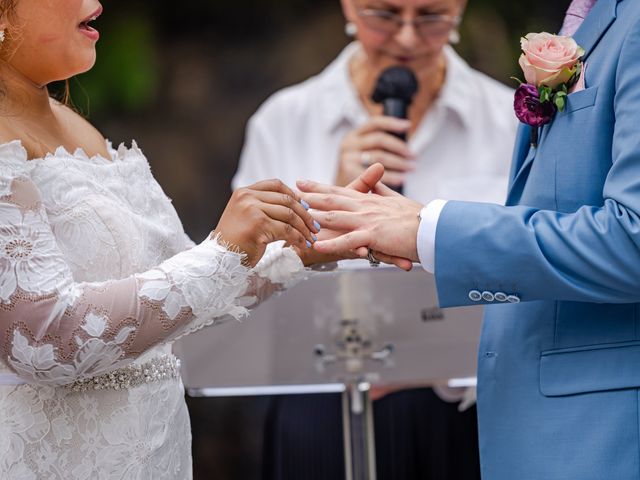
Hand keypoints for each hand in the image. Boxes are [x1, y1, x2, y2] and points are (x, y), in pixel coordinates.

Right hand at [215, 179, 318, 266]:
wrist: (219, 261)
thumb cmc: (235, 243)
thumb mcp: (246, 217)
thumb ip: (262, 207)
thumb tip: (292, 204)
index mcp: (244, 192)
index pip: (275, 184)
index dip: (294, 194)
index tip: (306, 207)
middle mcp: (247, 197)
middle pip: (286, 199)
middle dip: (304, 214)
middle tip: (315, 227)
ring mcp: (252, 209)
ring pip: (288, 214)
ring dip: (304, 228)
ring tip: (311, 238)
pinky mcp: (258, 224)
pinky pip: (286, 230)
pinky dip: (298, 238)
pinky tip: (303, 245)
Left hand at [297, 176, 422, 263]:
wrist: (435, 227)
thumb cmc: (419, 217)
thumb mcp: (398, 201)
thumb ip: (384, 190)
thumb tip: (376, 180)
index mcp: (370, 200)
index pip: (341, 190)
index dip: (320, 186)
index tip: (303, 182)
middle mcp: (366, 207)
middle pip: (333, 199)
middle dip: (311, 196)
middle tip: (292, 193)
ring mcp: (368, 220)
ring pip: (335, 216)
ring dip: (315, 216)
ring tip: (297, 215)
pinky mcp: (374, 235)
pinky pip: (348, 240)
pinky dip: (332, 243)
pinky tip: (317, 245)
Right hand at [335, 116, 413, 187]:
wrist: (339, 194)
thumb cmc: (356, 174)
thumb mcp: (361, 155)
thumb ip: (377, 147)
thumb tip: (405, 144)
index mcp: (353, 136)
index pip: (374, 123)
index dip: (392, 122)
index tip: (408, 125)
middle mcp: (348, 144)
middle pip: (379, 139)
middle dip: (400, 147)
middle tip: (413, 156)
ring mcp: (347, 158)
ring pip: (379, 156)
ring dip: (399, 162)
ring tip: (411, 168)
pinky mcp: (349, 173)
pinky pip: (376, 173)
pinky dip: (392, 176)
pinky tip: (402, 178)